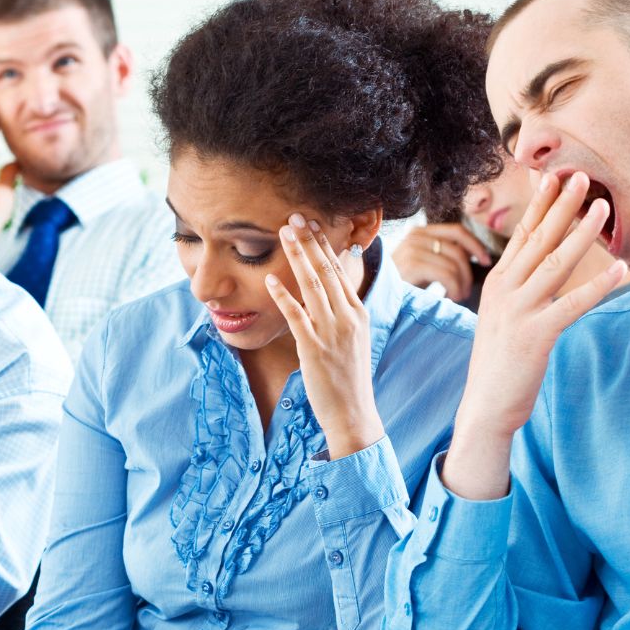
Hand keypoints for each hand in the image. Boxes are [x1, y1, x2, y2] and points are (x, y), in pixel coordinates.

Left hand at [265, 213, 383, 459]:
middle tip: (294, 217)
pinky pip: (297, 316)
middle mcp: (347, 317)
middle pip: (326, 270)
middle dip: (309, 241)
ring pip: (312, 286)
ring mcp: (332, 332)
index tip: (311, 224)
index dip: (323, 244)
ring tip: (282, 234)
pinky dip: (283, 296)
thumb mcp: (353, 338)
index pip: (339, 270)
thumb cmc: (349, 377)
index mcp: (358, 312)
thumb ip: (343, 312)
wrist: (353, 413)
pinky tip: (271, 280)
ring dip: (296, 257)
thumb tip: (331, 289)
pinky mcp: (314, 348)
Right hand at [391, 221, 491, 300]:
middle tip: (466, 292)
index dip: (476, 244)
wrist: (374, 296)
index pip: (457, 230)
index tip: (486, 261)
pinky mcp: (412, 264)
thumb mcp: (422, 264)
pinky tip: (450, 297)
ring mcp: (412, 249)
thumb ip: (441, 255)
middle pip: (458, 250)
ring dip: (462, 284)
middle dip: (468, 273)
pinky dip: (454, 288)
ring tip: (457, 297)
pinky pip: (446, 274)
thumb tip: (472, 256)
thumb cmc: (400, 284)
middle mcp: (415, 236)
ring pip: (454, 264)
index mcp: (420, 232)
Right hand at [442, 172, 627, 500]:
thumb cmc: (497, 362)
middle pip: (538, 241)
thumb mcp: (500, 317)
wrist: (484, 404)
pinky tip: (619, 270)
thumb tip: (537, 268)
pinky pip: (572, 305)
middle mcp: (505, 292)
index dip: (539, 205)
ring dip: (582, 234)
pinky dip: (597, 287)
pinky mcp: (536, 335)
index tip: (552, 176)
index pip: (521, 236)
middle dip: (561, 207)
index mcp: (497, 284)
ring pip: (555, 264)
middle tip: (581, 176)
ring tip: (603, 208)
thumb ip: (516, 290)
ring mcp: (518, 312)